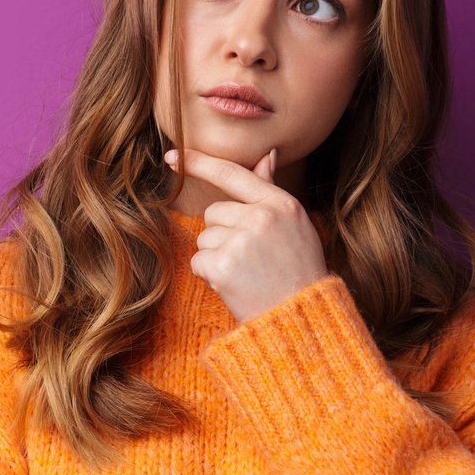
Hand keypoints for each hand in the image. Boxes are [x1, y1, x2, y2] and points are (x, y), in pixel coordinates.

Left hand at [163, 146, 330, 322]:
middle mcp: (261, 217)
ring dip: (217, 257)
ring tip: (247, 274)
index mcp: (281, 204)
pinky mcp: (223, 265)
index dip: (200, 163)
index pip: (232, 174)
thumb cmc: (298, 272)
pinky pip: (198, 262)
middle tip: (251, 259)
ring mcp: (242, 241)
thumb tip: (268, 155)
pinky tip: (235, 285)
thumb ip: (272, 190)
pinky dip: (209, 276)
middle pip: (213, 213)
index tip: (173, 156)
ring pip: (205, 239)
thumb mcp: (295, 226)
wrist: (301, 319)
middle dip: (223, 234)